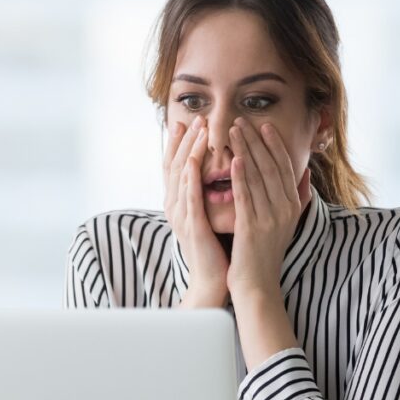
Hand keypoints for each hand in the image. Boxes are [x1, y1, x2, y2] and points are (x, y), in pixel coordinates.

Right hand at [162, 116, 229, 306]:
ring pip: (182, 176)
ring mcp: (181, 216)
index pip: (178, 166)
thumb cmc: (218, 248)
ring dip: (189, 150)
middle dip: (185, 140)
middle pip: (176, 165)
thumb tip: (224, 170)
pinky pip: (190, 198)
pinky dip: (191, 178)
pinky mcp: (192, 226)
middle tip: (194, 117)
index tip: (188, 120)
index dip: (182, 143)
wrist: (214, 281)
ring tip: (197, 130)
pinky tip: (196, 161)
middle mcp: (175, 206)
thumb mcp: (212, 215)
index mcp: (181, 203)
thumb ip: (213, 193)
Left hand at [226, 119, 311, 302]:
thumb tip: (307, 173)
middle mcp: (285, 210)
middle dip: (257, 141)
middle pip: (271, 167)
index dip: (274, 145)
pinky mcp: (252, 228)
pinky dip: (241, 177)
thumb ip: (299, 198)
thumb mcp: (288, 224)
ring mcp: (270, 219)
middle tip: (242, 120)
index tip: (263, 125)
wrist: (258, 286)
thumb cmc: (266, 254)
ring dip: (245, 151)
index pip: (284, 167)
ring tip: (233, 131)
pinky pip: (247, 197)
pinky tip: (234, 160)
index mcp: (293, 206)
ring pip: (257, 177)